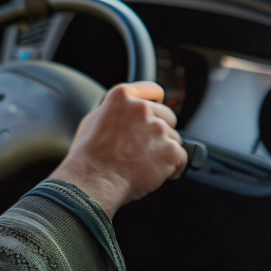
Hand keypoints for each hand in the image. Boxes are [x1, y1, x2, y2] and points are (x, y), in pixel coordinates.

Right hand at [51, 81, 186, 219]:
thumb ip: (115, 111)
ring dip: (164, 150)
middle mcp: (142, 108)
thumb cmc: (88, 155)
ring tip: (145, 164)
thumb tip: (126, 112)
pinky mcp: (170, 151)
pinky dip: (174, 168)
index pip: (153, 90)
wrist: (94, 180)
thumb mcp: (93, 119)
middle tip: (145, 147)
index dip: (155, 102)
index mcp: (122, 97)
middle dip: (159, 130)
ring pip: (174, 138)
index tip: (155, 112)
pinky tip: (159, 173)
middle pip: (167, 116)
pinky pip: (182, 158)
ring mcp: (158, 129)